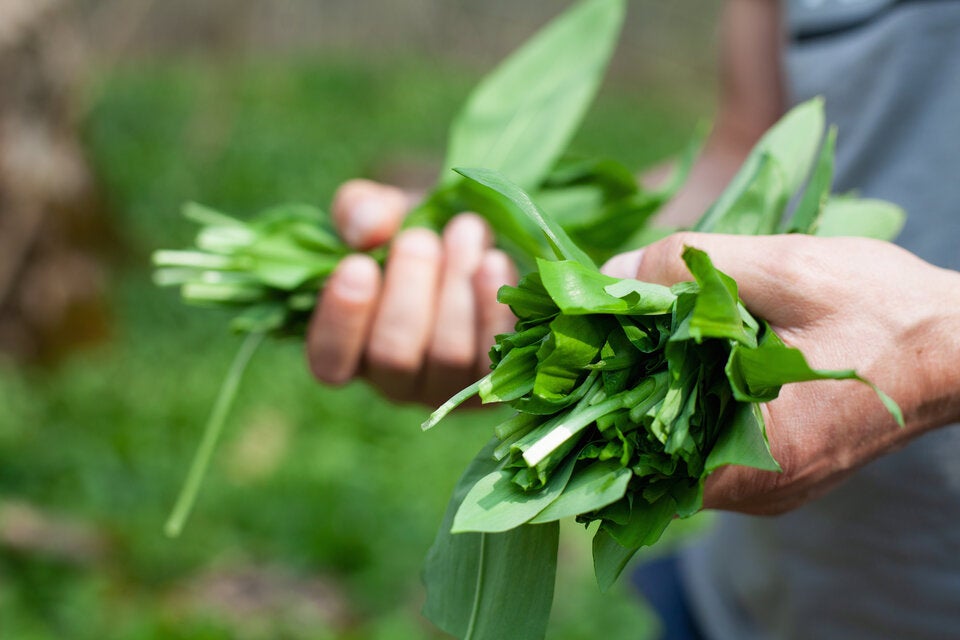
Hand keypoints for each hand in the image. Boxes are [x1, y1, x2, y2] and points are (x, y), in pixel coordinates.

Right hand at [306, 179, 517, 404]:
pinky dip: (496, 308)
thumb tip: (369, 228)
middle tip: (420, 238)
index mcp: (350, 351)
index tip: (357, 264)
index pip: (330, 361)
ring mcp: (449, 385)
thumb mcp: (377, 211)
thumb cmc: (409, 228)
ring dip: (456, 291)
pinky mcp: (498, 377)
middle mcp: (395, 381)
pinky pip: (498, 354)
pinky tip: (494, 262)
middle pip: (394, 356)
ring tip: (465, 232)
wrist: (473, 239)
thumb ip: (359, 211)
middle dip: (408, 291)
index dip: (342, 320)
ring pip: (450, 356)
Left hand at [604, 232, 959, 514]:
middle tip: (593, 348)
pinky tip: (678, 364)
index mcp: (757, 456)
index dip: (592, 413)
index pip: (638, 460)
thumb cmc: (886, 308)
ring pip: (681, 455)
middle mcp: (759, 490)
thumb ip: (691, 268)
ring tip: (629, 348)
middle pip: (653, 461)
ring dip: (653, 403)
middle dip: (617, 402)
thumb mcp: (786, 269)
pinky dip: (688, 409)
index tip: (567, 369)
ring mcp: (772, 485)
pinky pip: (713, 449)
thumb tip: (609, 275)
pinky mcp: (782, 469)